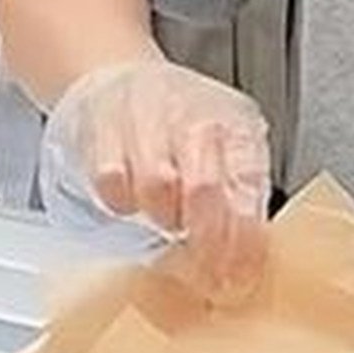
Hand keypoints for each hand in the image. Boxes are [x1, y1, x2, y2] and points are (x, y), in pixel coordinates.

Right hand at [41, 59, 270, 303]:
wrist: (122, 78)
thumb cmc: (181, 122)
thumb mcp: (229, 145)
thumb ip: (241, 193)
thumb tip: (251, 258)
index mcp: (234, 123)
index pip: (247, 185)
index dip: (244, 239)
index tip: (239, 274)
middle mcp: (192, 115)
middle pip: (203, 189)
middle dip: (205, 241)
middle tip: (205, 272)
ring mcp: (146, 119)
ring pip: (156, 187)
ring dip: (164, 218)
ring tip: (169, 219)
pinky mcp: (102, 130)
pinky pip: (112, 183)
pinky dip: (122, 202)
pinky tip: (134, 200)